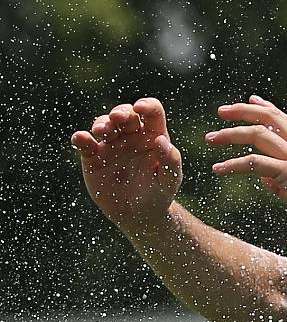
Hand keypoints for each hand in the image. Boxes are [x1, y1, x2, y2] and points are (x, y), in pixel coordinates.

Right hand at [71, 98, 181, 230]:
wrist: (138, 215)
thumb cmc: (158, 195)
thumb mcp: (169, 181)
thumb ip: (170, 161)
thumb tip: (162, 140)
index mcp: (153, 136)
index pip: (152, 112)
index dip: (147, 105)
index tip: (141, 108)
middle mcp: (131, 136)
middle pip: (125, 113)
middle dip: (120, 112)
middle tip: (117, 118)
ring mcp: (111, 145)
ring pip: (104, 124)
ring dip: (102, 123)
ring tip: (101, 131)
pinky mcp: (93, 157)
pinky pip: (85, 143)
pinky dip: (81, 138)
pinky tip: (81, 138)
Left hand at [206, 95, 286, 242]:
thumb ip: (281, 186)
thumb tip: (265, 180)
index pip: (284, 122)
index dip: (266, 108)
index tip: (251, 100)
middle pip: (269, 119)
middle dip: (243, 111)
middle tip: (221, 111)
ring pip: (258, 134)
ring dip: (231, 134)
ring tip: (211, 139)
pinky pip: (254, 163)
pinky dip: (233, 165)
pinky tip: (218, 169)